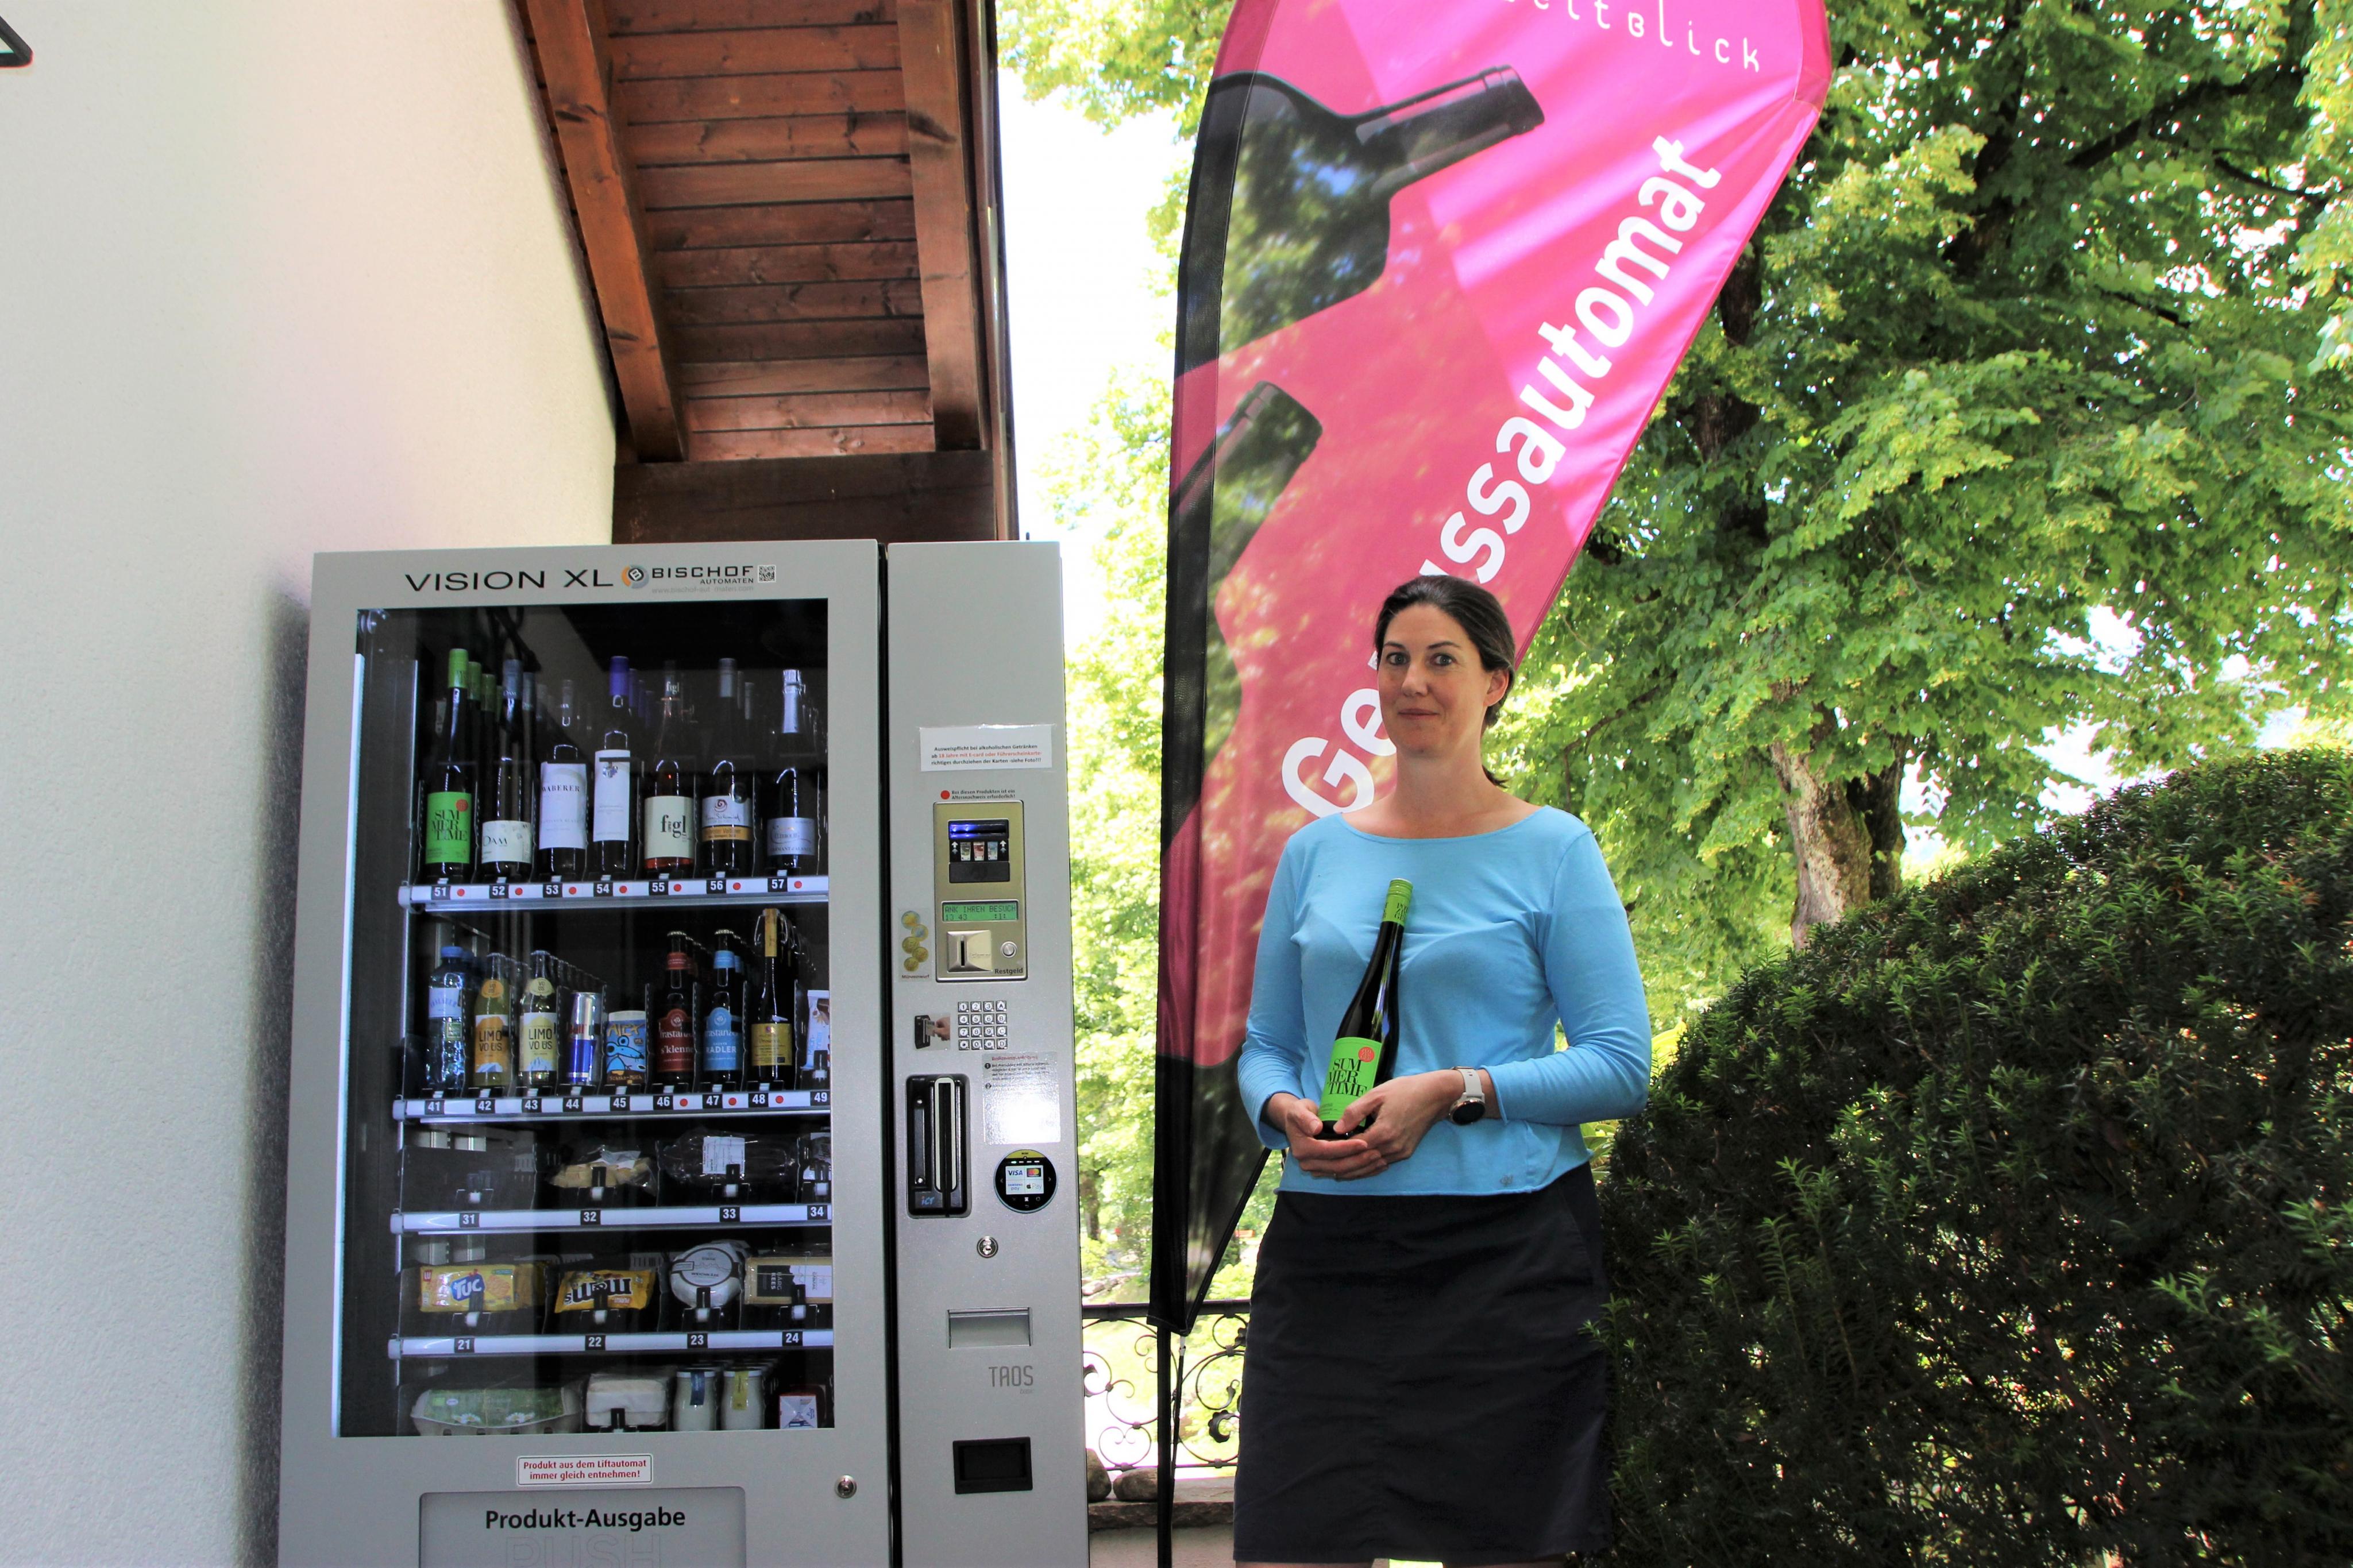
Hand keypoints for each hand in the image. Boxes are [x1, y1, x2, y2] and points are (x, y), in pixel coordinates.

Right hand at [1265, 1093, 1384, 1180]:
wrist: (1296, 1122)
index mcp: (1302, 1149)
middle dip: (1358, 1160)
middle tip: (1377, 1152)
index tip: (1364, 1142)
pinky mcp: (1324, 1171)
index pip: (1328, 1151)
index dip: (1347, 1148)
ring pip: (1342, 1172)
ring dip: (1362, 1168)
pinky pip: (1344, 1173)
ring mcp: (1316, 1169)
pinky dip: (1360, 1171)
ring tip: (1379, 1159)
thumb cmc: (1299, 1113)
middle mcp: (1308, 1163)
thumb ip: (1306, 1118)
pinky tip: (1374, 1166)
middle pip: (1337, 1166)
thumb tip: (1316, 1128)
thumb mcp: (1299, 1110)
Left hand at [1332, 1071, 1462, 1171]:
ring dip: (1352, 1173)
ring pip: (1371, 1168)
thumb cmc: (1405, 1090)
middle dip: (1339, 1168)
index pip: (1352, 1148)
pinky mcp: (1405, 1153)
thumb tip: (1336, 1129)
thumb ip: (1355, 1111)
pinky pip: (1382, 1165)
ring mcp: (1400, 1152)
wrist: (1435, 1095)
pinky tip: (1355, 1171)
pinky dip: (1367, 1170)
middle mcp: (1392, 1147)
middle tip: (1319, 1171)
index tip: (1318, 1154)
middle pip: (1360, 1163)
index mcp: (1383, 1132)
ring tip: (1332, 1174)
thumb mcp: (1377, 1094)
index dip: (1334, 1152)